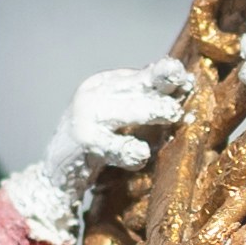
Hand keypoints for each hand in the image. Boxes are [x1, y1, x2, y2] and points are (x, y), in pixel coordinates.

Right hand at [10, 55, 191, 239]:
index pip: (141, 76)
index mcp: (106, 83)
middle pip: (135, 86)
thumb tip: (186, 85)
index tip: (188, 80)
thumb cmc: (98, 139)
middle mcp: (94, 93)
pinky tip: (140, 154)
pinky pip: (110, 145)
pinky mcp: (82, 140)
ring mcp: (86, 115)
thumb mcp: (120, 115)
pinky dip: (127, 150)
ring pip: (124, 111)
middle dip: (161, 87)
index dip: (166, 76)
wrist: (57, 169)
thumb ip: (146, 100)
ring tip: (174, 113)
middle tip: (186, 93)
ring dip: (150, 110)